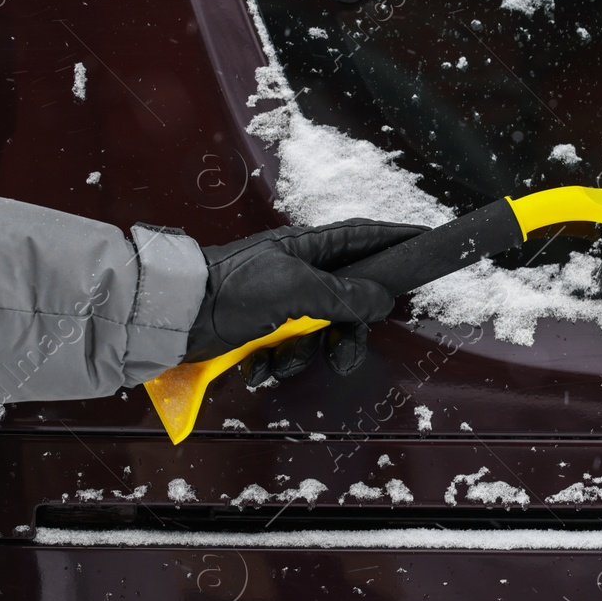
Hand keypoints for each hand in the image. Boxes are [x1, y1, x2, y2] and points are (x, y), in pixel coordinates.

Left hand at [182, 219, 428, 383]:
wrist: (175, 316)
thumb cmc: (231, 289)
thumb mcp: (297, 290)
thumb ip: (345, 295)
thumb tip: (383, 300)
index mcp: (309, 248)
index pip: (366, 237)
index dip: (397, 239)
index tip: (426, 242)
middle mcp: (300, 272)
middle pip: (351, 299)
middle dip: (348, 331)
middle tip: (344, 350)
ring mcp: (282, 302)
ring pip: (321, 332)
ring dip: (305, 353)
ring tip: (281, 358)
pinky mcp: (264, 329)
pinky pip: (290, 350)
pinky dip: (277, 362)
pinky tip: (258, 363)